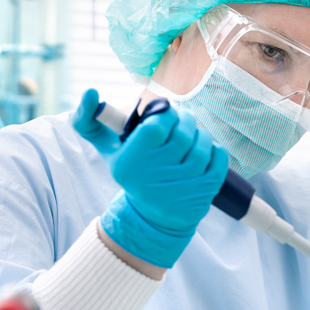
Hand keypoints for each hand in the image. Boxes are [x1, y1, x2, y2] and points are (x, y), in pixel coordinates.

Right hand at [72, 89, 228, 267]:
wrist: (153, 217)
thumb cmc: (133, 172)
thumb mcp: (108, 150)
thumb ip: (89, 121)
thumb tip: (90, 92)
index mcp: (130, 163)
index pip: (156, 126)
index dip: (165, 113)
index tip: (164, 114)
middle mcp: (155, 176)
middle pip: (183, 133)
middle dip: (185, 121)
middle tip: (182, 122)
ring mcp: (182, 186)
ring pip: (203, 144)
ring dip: (201, 134)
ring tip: (193, 136)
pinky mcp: (204, 192)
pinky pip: (219, 158)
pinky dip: (215, 148)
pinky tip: (205, 151)